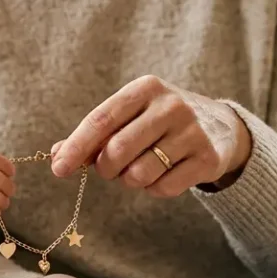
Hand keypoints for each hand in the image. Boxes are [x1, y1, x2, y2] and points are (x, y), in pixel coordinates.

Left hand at [50, 75, 251, 197]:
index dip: (76, 146)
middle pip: (117, 150)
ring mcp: (192, 131)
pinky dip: (155, 189)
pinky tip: (164, 175)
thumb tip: (57, 155)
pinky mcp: (207, 158)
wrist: (220, 126)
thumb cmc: (159, 121)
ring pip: (140, 174)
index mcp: (146, 88)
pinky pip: (164, 188)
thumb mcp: (131, 115)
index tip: (58, 169)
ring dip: (131, 180)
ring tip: (141, 168)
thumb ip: (95, 134)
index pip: (102, 119)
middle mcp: (171, 105)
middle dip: (106, 169)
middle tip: (110, 170)